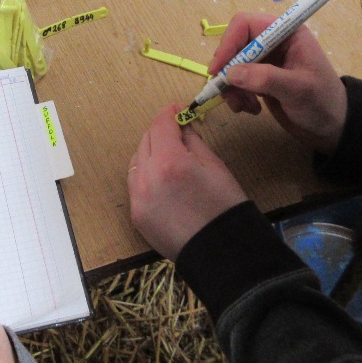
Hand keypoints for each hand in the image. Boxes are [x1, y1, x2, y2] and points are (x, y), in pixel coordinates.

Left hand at [128, 104, 249, 260]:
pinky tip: (162, 180)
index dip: (169, 113)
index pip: (161, 125)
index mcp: (170, 161)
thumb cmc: (226, 207)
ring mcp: (138, 198)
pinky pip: (136, 185)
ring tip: (169, 156)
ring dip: (150, 153)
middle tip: (176, 132)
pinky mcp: (137, 216)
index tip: (178, 110)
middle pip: (145, 141)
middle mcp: (147, 178)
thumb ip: (192, 141)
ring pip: (136, 162)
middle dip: (160, 133)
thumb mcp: (214, 166)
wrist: (221, 252)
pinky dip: (146, 176)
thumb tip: (182, 126)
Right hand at [210, 12, 346, 154]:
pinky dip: (236, 95)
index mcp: (286, 33)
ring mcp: (265, 61)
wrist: (332, 126)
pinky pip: (236, 81)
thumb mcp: (298, 89)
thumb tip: (231, 73)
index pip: (246, 24)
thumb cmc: (322, 102)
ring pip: (232, 65)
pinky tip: (250, 109)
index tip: (218, 69)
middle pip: (234, 45)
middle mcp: (273, 42)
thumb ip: (266, 78)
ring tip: (242, 107)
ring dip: (231, 87)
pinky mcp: (259, 79)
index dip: (228, 42)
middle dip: (228, 70)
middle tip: (226, 92)